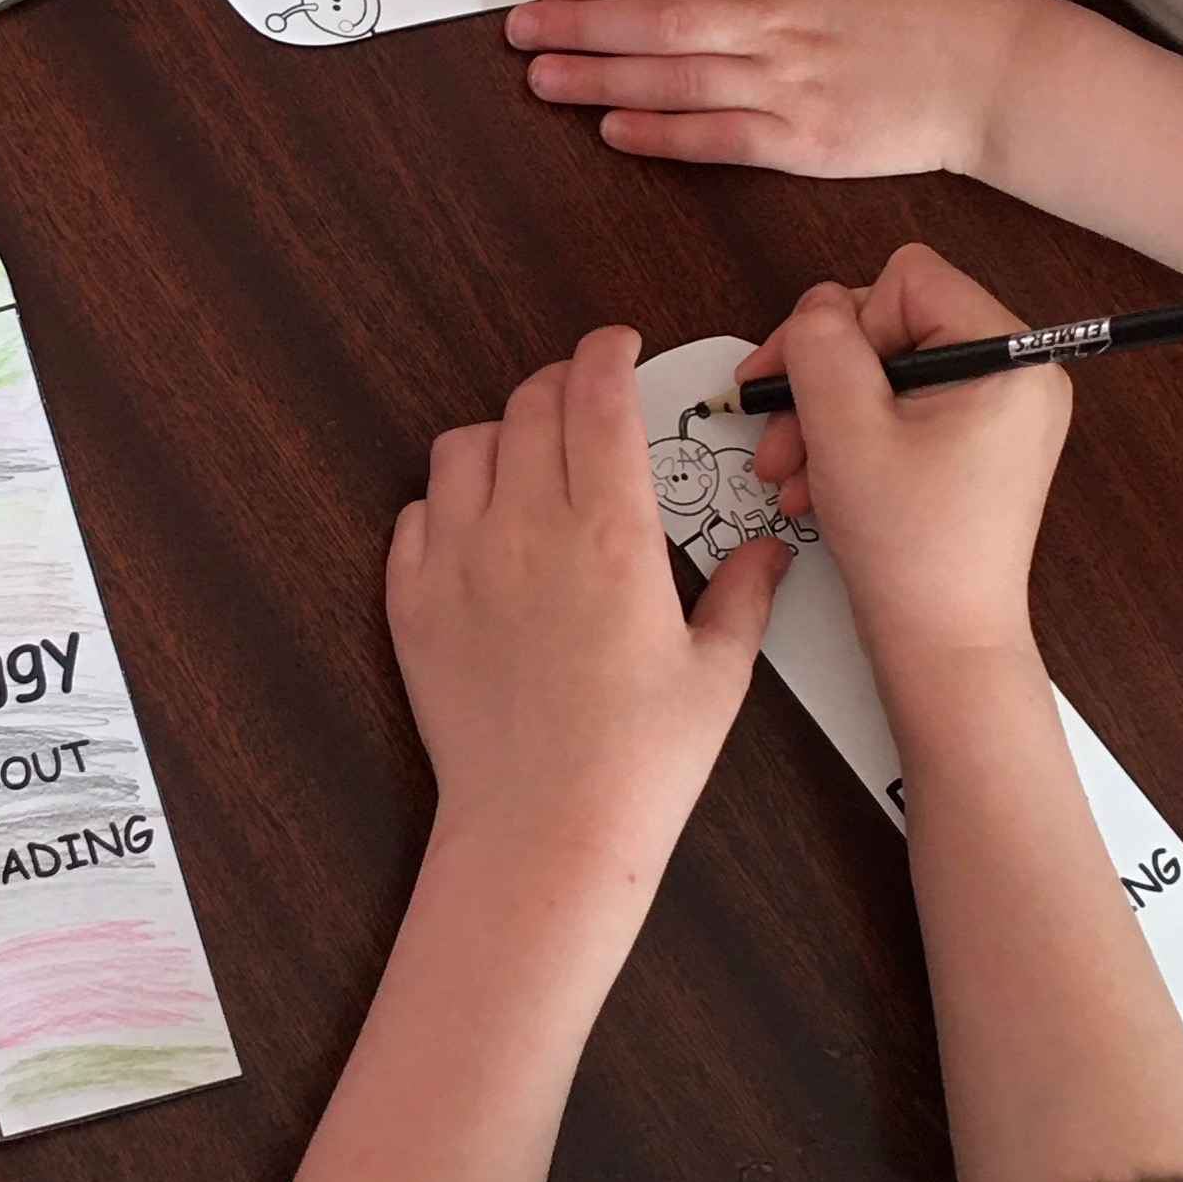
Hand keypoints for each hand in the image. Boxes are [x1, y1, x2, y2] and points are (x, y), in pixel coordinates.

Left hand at [389, 326, 788, 893]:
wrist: (543, 834)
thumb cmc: (637, 765)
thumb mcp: (717, 674)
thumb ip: (743, 594)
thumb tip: (769, 552)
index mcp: (612, 535)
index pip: (597, 394)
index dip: (606, 351)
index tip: (617, 347)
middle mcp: (528, 532)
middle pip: (528, 404)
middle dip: (560, 387)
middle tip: (582, 405)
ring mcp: (459, 565)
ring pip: (460, 447)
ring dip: (497, 438)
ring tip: (525, 465)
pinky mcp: (413, 606)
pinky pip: (412, 518)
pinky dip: (442, 507)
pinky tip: (476, 533)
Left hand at [504, 0, 1039, 177]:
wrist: (998, 70)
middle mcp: (775, 21)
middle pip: (659, 20)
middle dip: (580, 25)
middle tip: (517, 30)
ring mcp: (788, 84)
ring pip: (676, 77)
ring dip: (601, 78)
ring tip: (542, 78)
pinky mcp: (805, 142)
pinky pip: (719, 137)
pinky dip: (664, 133)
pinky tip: (613, 129)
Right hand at [747, 247, 1070, 669]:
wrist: (943, 648)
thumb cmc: (913, 553)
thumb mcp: (845, 429)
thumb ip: (821, 345)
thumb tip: (816, 307)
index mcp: (1009, 357)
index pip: (906, 281)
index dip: (842, 326)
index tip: (797, 382)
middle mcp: (1015, 376)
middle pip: (891, 326)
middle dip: (822, 381)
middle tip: (777, 432)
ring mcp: (995, 416)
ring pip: (885, 375)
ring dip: (824, 417)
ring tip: (791, 473)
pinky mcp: (972, 449)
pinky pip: (899, 415)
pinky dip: (850, 444)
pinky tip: (818, 486)